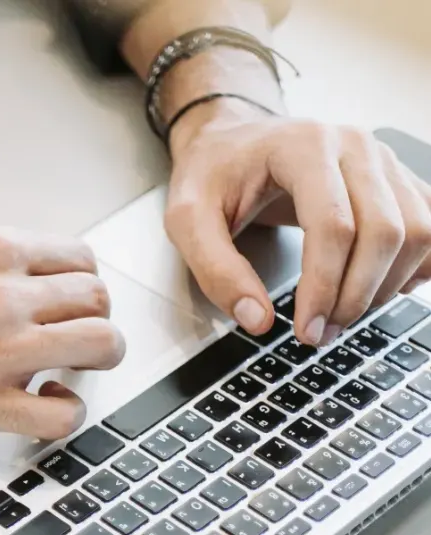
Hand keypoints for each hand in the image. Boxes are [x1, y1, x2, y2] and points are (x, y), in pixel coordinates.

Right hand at [0, 230, 123, 438]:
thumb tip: (20, 276)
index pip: (80, 260)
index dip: (84, 287)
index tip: (74, 303)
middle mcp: (4, 295)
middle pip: (97, 302)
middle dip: (95, 322)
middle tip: (78, 340)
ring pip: (98, 347)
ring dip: (96, 362)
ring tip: (72, 373)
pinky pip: (60, 415)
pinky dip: (66, 415)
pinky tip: (46, 407)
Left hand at [165, 105, 430, 346]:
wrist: (232, 141)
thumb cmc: (211, 175)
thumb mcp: (187, 220)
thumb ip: (216, 271)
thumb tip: (257, 321)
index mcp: (305, 147)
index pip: (334, 226)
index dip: (324, 287)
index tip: (304, 331)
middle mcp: (355, 146)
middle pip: (385, 231)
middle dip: (356, 295)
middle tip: (320, 334)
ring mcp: (382, 161)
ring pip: (416, 231)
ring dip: (385, 286)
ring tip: (339, 316)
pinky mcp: (394, 180)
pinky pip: (428, 225)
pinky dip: (413, 266)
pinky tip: (378, 290)